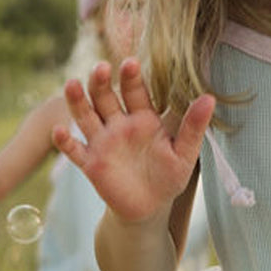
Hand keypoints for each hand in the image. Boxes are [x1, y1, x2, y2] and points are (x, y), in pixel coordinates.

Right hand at [53, 58, 214, 224]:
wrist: (150, 208)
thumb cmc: (169, 176)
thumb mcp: (184, 152)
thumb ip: (193, 126)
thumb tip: (210, 98)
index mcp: (143, 117)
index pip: (135, 91)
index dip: (131, 77)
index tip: (130, 63)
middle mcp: (119, 124)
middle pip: (105, 97)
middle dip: (101, 82)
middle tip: (101, 68)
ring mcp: (102, 142)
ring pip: (86, 117)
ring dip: (78, 102)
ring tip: (72, 85)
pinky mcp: (91, 163)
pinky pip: (75, 151)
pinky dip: (65, 142)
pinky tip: (59, 132)